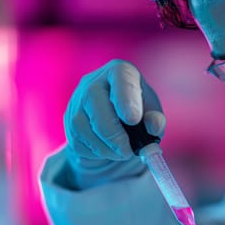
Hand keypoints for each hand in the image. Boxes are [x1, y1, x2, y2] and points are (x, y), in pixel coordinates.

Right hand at [64, 59, 165, 185]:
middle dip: (112, 132)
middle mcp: (94, 81)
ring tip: (121, 153)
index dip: (125, 99)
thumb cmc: (138, 112)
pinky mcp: (68, 119)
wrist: (114, 122)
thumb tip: (153, 128)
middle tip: (127, 151)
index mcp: (120, 72)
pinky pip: (76, 140)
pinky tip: (107, 151)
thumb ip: (156, 119)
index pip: (120, 78)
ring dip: (104, 147)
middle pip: (94, 100)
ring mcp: (77, 99)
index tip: (133, 120)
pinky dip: (94, 152)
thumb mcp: (152, 113)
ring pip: (82, 125)